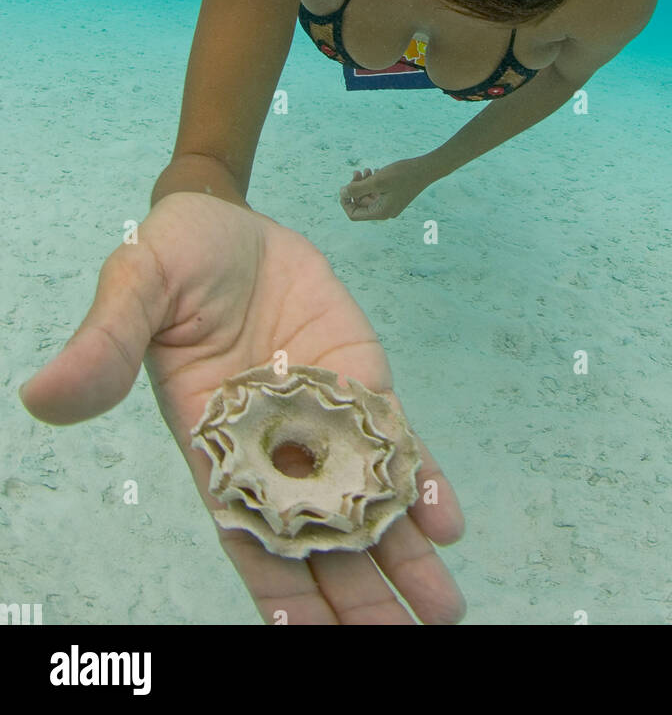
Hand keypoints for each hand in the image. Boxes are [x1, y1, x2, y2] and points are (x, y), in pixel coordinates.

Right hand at [19, 192, 464, 624]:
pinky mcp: (358, 379)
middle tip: (406, 640)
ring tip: (444, 608)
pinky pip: (394, 439)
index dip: (279, 589)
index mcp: (212, 443)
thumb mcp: (134, 287)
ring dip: (403, 552)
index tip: (310, 637)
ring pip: (364, 499)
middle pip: (317, 535)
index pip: (246, 532)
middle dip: (357, 592)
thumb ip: (105, 344)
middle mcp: (272, 444)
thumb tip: (40, 398)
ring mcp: (320, 415)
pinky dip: (420, 479)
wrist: (226, 215)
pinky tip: (447, 520)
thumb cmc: (171, 255)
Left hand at [340, 158, 430, 220]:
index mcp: (381, 212)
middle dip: (355, 188)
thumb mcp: (377, 181)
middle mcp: (385, 212)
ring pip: (368, 197)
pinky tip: (375, 171)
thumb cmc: (403, 174)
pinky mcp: (394, 197)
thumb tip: (342, 193)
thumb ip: (357, 188)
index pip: (354, 215)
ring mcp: (390, 205)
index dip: (346, 202)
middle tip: (357, 172)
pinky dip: (372, 183)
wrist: (426, 169)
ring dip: (363, 184)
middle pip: (361, 204)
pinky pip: (377, 193)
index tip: (345, 186)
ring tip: (366, 170)